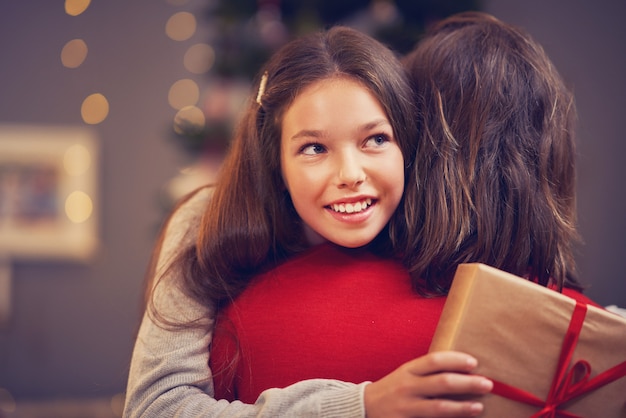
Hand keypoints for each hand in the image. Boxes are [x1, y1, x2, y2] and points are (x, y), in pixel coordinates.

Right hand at [364, 351, 491, 417]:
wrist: (365, 407)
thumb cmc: (394, 388)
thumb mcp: (406, 374)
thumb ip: (427, 372)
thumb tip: (462, 369)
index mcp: (408, 370)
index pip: (434, 360)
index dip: (456, 360)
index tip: (474, 363)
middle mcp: (407, 387)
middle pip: (442, 383)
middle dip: (467, 383)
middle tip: (487, 384)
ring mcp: (406, 407)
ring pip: (439, 408)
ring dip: (462, 407)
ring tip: (479, 407)